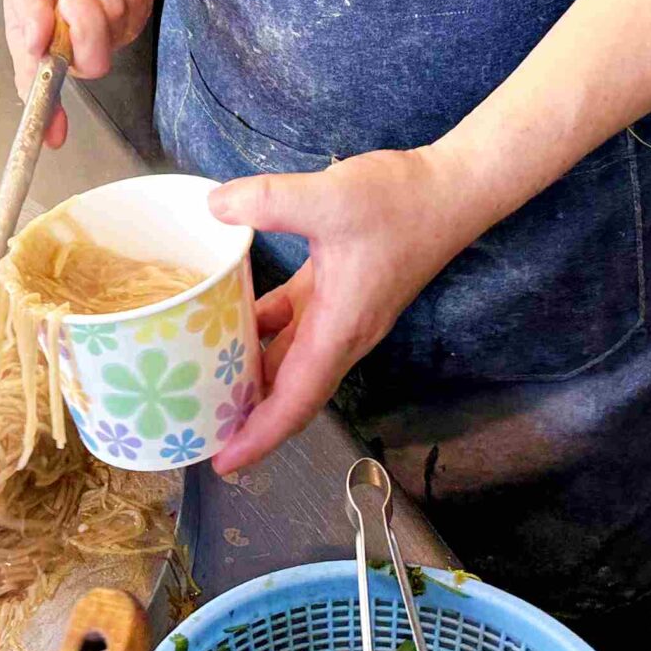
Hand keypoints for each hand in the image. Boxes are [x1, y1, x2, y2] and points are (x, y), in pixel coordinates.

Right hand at [2, 0, 152, 148]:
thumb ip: (26, 12)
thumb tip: (36, 44)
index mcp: (49, 48)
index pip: (50, 90)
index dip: (51, 116)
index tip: (53, 138)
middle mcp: (84, 47)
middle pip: (95, 58)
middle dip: (85, 16)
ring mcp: (118, 28)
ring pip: (118, 11)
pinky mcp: (143, 3)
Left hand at [205, 147, 486, 473]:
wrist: (452, 189)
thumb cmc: (400, 203)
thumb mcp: (329, 197)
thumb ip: (268, 200)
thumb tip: (215, 206)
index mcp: (340, 329)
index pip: (295, 401)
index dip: (259, 436)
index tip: (223, 461)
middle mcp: (342, 332)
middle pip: (290, 392)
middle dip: (248, 417)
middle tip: (198, 423)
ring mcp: (344, 312)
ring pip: (291, 358)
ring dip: (253, 374)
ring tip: (205, 380)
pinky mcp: (342, 287)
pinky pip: (297, 322)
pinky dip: (266, 327)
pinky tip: (233, 313)